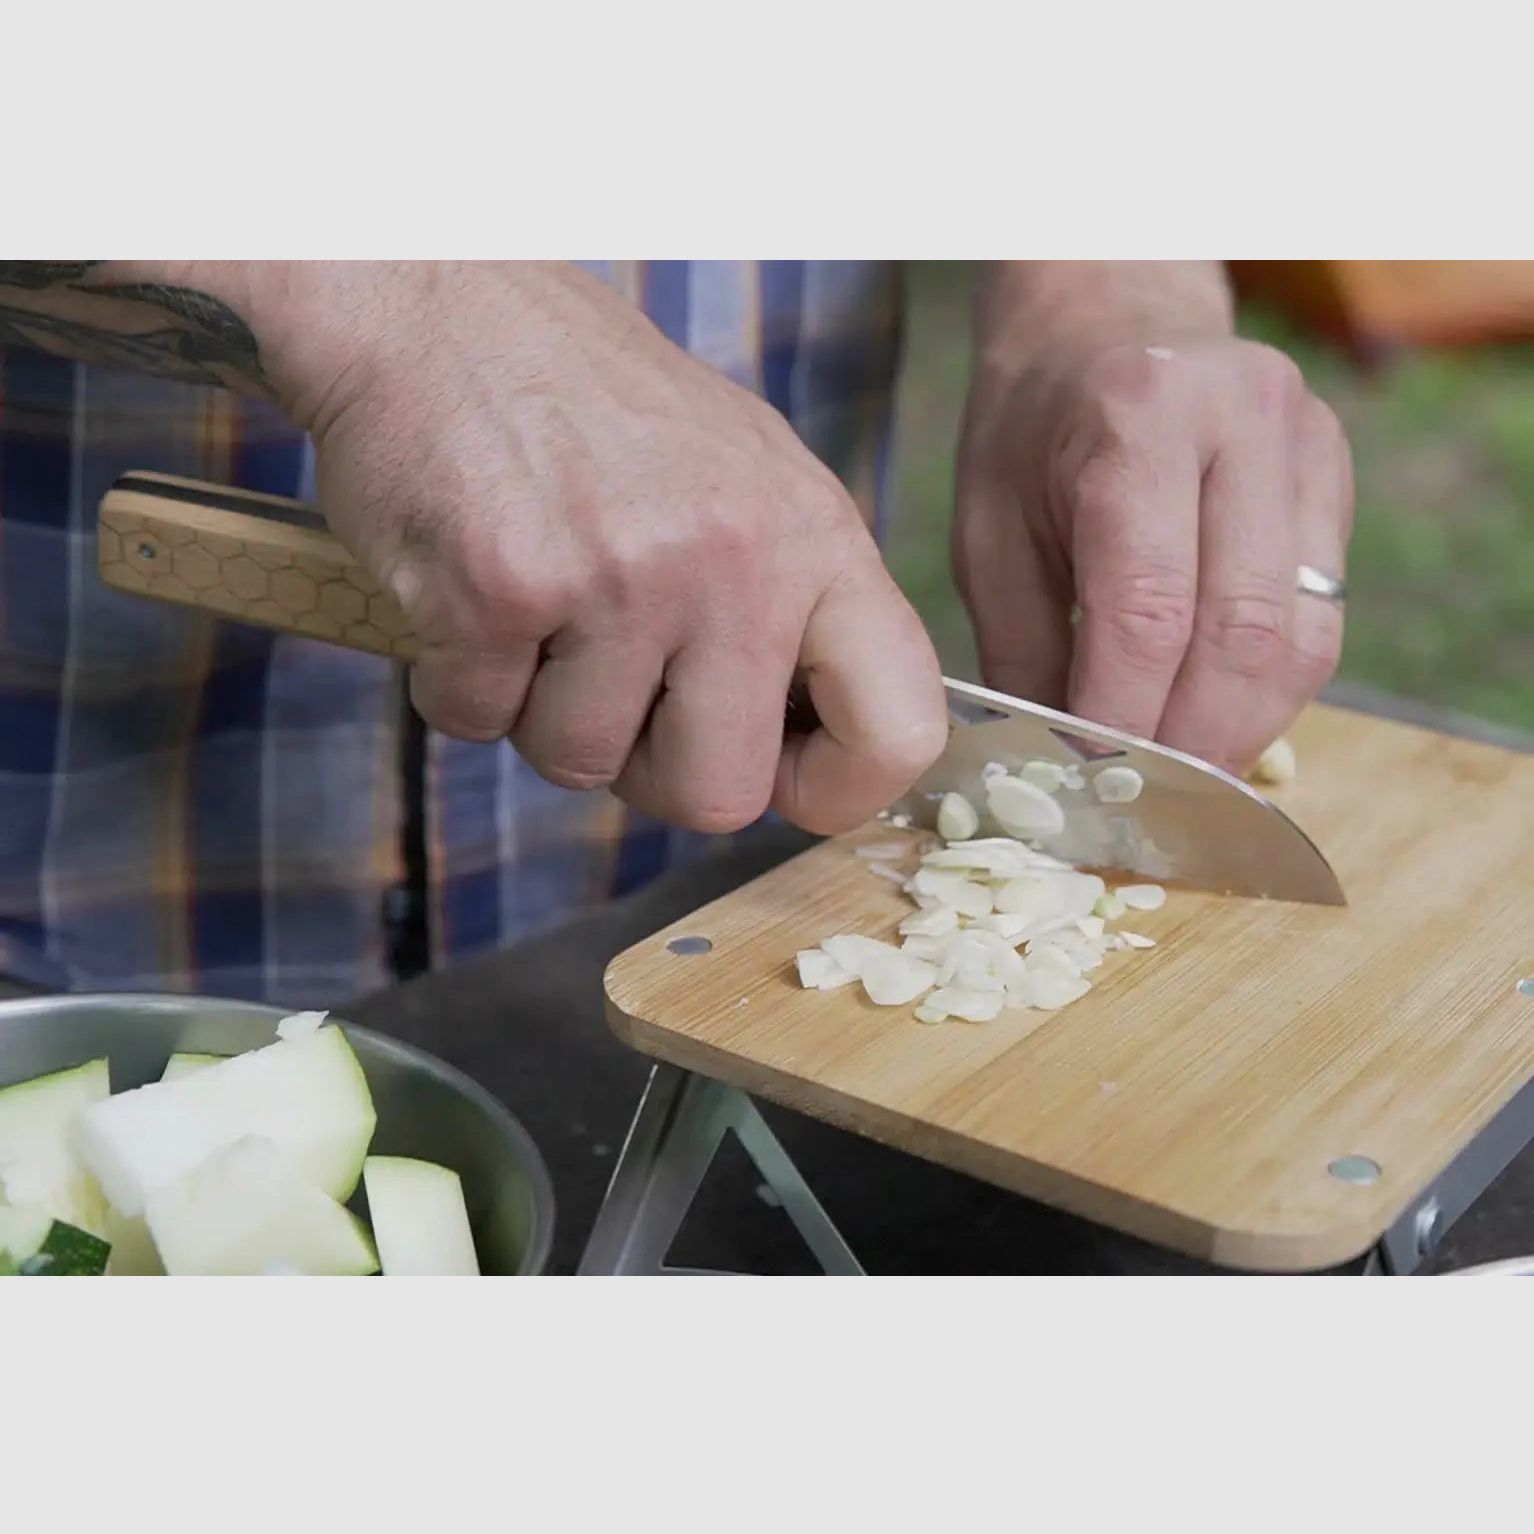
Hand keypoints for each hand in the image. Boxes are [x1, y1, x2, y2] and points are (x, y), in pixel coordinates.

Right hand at [256, 262, 945, 833]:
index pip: (900, 730)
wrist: (440, 301)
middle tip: (611, 684)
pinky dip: (458, 681)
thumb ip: (793, 614)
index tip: (773, 768)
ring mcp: (621, 576)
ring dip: (541, 713)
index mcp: (816, 538)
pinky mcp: (502, 588)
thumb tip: (810, 754)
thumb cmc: (595, 407)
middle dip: (649, 767)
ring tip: (537, 605)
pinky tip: (467, 587)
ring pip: (582, 767)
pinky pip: (476, 722)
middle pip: (720, 797)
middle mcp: (736, 560)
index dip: (836, 789)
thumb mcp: (747, 481)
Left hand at [953, 336, 1352, 771]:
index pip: (1148, 609)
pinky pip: (1323, 619)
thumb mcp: (988, 532)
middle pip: (1244, 632)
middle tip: (1144, 794)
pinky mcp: (1335, 478)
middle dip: (1191, 738)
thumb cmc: (1030, 433)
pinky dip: (1270, 688)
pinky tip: (1217, 716)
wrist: (1107, 324)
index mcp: (1137, 418)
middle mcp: (1243, 420)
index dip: (1122, 715)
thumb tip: (1060, 769)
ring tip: (1182, 772)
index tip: (1089, 774)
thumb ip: (1022, 651)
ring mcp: (1307, 444)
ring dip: (1243, 728)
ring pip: (1302, 638)